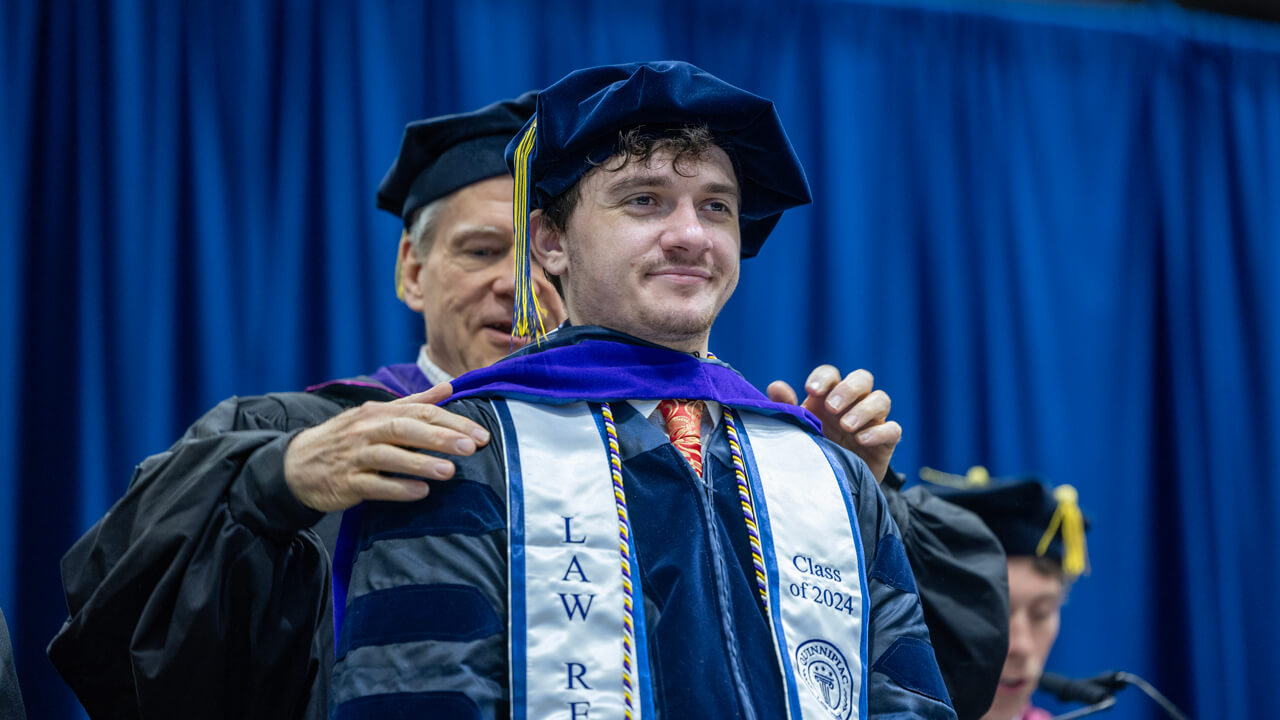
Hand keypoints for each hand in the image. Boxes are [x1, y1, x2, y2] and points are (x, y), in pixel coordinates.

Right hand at [284, 382, 489, 511]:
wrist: (296, 465)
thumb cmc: (346, 439)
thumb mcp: (376, 415)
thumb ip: (414, 403)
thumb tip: (449, 388)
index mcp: (378, 412)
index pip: (420, 412)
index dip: (452, 421)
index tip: (481, 434)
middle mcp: (366, 430)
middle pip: (406, 429)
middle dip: (440, 437)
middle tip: (472, 447)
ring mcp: (354, 456)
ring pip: (390, 456)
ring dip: (420, 463)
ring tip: (450, 471)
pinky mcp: (345, 483)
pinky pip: (373, 485)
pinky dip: (397, 488)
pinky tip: (420, 492)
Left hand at [767, 366, 900, 483]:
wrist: (833, 487)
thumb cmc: (813, 451)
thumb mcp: (798, 430)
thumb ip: (786, 408)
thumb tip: (775, 386)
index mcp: (829, 397)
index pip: (831, 374)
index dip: (823, 378)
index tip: (811, 390)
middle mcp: (854, 404)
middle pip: (862, 378)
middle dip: (848, 389)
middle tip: (831, 407)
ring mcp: (873, 421)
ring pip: (881, 399)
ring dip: (864, 409)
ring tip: (846, 426)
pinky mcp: (886, 443)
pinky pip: (893, 430)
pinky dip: (879, 432)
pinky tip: (861, 440)